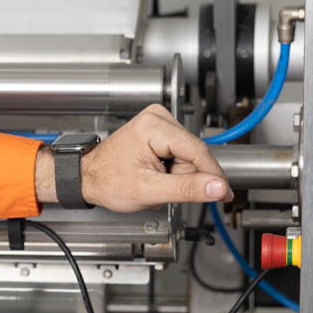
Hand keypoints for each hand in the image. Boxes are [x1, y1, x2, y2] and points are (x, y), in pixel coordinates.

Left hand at [79, 104, 230, 212]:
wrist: (87, 178)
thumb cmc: (107, 180)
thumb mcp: (149, 190)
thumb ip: (186, 189)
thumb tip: (216, 187)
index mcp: (155, 127)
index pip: (199, 152)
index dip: (214, 176)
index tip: (225, 194)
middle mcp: (158, 118)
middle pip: (194, 155)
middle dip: (183, 178)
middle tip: (160, 188)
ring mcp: (159, 123)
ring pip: (188, 157)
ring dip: (176, 176)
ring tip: (153, 181)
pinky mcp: (159, 132)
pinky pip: (179, 155)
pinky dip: (171, 171)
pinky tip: (155, 175)